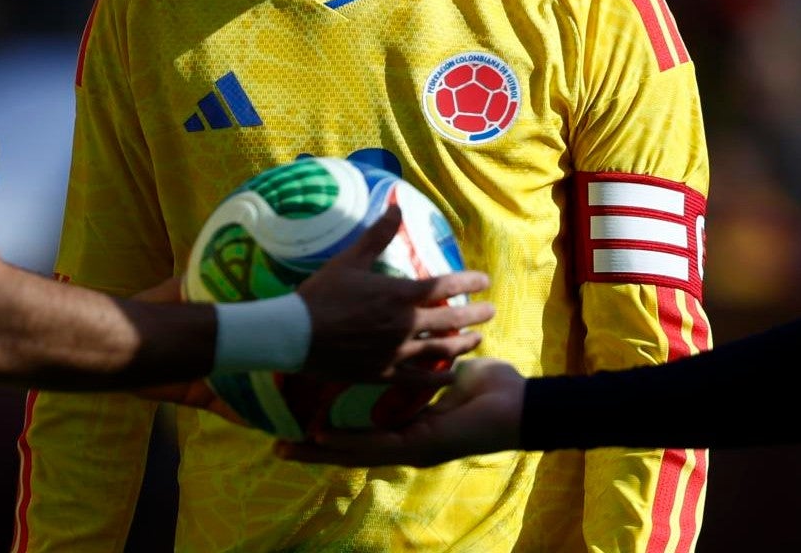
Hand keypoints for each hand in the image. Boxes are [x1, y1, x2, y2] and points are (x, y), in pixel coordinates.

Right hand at [276, 358, 525, 466]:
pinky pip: (378, 445)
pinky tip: (323, 439)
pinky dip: (350, 442)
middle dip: (315, 452)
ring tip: (291, 446)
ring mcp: (411, 450)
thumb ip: (427, 368)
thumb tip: (415, 346)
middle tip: (280, 449)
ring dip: (323, 452)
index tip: (304, 430)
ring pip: (357, 453)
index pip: (363, 436)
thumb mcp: (451, 373)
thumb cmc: (492, 389)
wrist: (520, 409)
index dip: (334, 436)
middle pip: (351, 451)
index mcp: (411, 430)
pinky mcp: (421, 447)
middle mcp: (406, 445)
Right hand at [296, 203, 493, 381]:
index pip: (445, 286)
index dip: (468, 282)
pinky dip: (438, 377)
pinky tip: (450, 376)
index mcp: (399, 294)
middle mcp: (404, 324)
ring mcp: (396, 352)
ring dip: (464, 344)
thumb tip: (397, 205)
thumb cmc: (322, 294)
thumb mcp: (350, 259)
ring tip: (478, 340)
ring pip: (440, 350)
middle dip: (475, 315)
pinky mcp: (383, 373)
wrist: (294, 333)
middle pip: (451, 320)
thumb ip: (378, 235)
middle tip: (491, 312)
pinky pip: (418, 379)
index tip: (484, 281)